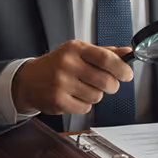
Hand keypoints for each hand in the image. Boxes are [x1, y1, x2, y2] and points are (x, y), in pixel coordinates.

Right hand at [12, 41, 132, 114]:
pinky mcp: (58, 101)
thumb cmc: (57, 64)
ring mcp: (61, 84)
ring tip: (83, 88)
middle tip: (108, 84)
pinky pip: (86, 108)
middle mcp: (67, 65)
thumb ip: (105, 52)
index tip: (127, 74)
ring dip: (96, 95)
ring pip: (97, 96)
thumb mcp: (79, 52)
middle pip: (105, 81)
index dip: (121, 68)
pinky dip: (85, 104)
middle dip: (112, 85)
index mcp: (75, 49)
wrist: (29, 80)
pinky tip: (74, 96)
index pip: (106, 58)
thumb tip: (128, 53)